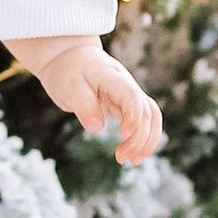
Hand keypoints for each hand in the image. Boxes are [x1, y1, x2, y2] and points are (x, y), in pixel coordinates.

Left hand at [29, 38, 162, 164]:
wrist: (69, 57)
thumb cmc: (67, 70)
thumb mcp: (68, 86)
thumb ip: (83, 105)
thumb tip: (97, 128)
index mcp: (112, 77)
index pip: (131, 97)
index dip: (133, 116)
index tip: (124, 135)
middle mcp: (126, 85)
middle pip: (146, 110)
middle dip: (139, 137)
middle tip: (121, 158)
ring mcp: (129, 94)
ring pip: (151, 116)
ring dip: (147, 140)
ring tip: (133, 160)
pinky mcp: (126, 104)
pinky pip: (143, 121)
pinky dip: (142, 138)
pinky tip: (133, 154)